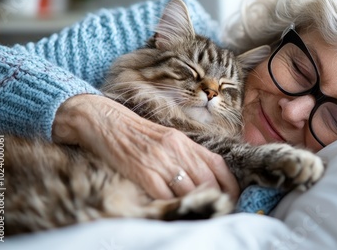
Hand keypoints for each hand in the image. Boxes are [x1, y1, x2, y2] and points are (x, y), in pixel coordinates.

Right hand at [51, 94, 238, 200]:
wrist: (105, 123)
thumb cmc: (136, 135)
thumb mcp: (167, 140)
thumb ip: (186, 156)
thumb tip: (207, 178)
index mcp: (184, 142)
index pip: (218, 165)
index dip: (229, 186)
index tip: (231, 199)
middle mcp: (177, 150)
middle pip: (208, 181)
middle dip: (215, 200)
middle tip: (215, 212)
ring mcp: (161, 161)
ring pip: (190, 190)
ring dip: (195, 204)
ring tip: (197, 213)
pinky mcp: (144, 173)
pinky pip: (166, 196)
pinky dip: (173, 206)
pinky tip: (173, 209)